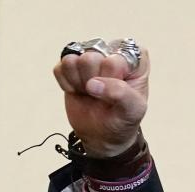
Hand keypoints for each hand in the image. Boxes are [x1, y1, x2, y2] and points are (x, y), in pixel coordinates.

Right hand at [54, 42, 149, 156]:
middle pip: (92, 56)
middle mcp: (109, 53)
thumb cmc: (123, 119)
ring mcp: (88, 57)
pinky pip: (60, 67)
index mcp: (133, 60)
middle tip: (102, 94)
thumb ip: (121, 93)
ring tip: (90, 92)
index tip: (120, 89)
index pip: (119, 55)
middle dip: (95, 80)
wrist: (103, 136)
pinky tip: (78, 91)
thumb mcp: (133, 110)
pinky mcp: (70, 66)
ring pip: (73, 60)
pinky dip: (67, 84)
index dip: (115, 75)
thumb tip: (92, 84)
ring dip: (80, 82)